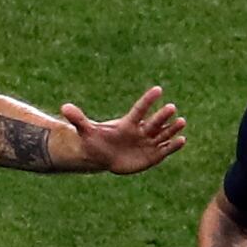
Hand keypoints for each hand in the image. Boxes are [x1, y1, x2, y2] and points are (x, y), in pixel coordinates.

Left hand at [62, 86, 185, 174]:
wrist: (104, 157)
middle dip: (162, 117)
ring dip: (172, 129)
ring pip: (162, 134)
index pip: (140, 109)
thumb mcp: (86, 132)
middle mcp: (141, 130)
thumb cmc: (97, 142)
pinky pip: (165, 149)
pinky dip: (173, 146)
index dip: (148, 100)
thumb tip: (64, 107)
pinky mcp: (153, 155)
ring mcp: (148, 142)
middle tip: (171, 108)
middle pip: (153, 122)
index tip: (158, 89)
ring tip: (181, 122)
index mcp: (128, 123)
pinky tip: (182, 140)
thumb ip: (79, 120)